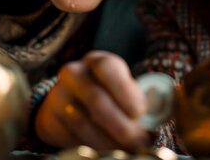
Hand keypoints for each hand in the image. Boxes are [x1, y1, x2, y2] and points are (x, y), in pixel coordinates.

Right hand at [34, 51, 151, 150]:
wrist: (71, 103)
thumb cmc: (109, 95)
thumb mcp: (124, 89)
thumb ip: (140, 99)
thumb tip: (159, 114)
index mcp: (98, 61)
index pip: (108, 68)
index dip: (125, 91)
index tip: (140, 112)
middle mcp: (74, 73)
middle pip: (97, 100)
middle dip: (122, 126)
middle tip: (138, 141)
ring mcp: (58, 95)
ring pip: (84, 123)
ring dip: (109, 142)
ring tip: (128, 148)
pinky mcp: (49, 119)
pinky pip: (72, 137)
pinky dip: (93, 147)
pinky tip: (107, 149)